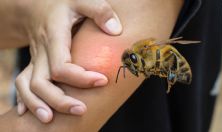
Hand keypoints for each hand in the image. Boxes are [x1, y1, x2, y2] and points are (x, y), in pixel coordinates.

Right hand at [15, 0, 121, 122]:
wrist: (37, 5)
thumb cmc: (63, 3)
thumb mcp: (82, 0)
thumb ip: (99, 11)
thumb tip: (115, 30)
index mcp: (54, 36)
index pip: (61, 65)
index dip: (80, 78)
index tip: (102, 80)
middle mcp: (41, 51)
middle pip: (42, 83)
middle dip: (60, 100)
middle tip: (81, 110)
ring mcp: (35, 59)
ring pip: (28, 86)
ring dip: (38, 104)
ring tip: (50, 120)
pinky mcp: (35, 64)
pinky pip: (22, 83)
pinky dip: (25, 99)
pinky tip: (27, 113)